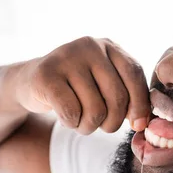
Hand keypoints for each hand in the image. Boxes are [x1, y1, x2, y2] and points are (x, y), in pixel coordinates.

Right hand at [16, 36, 150, 134]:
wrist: (30, 83)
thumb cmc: (75, 89)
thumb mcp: (102, 85)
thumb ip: (126, 97)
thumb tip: (142, 123)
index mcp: (108, 46)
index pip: (134, 74)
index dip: (140, 104)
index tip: (137, 125)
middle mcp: (89, 46)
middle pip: (117, 96)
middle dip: (112, 122)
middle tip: (102, 127)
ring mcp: (66, 58)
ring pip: (95, 110)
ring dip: (89, 127)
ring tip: (80, 122)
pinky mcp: (46, 75)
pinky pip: (71, 112)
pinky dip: (71, 124)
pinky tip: (65, 118)